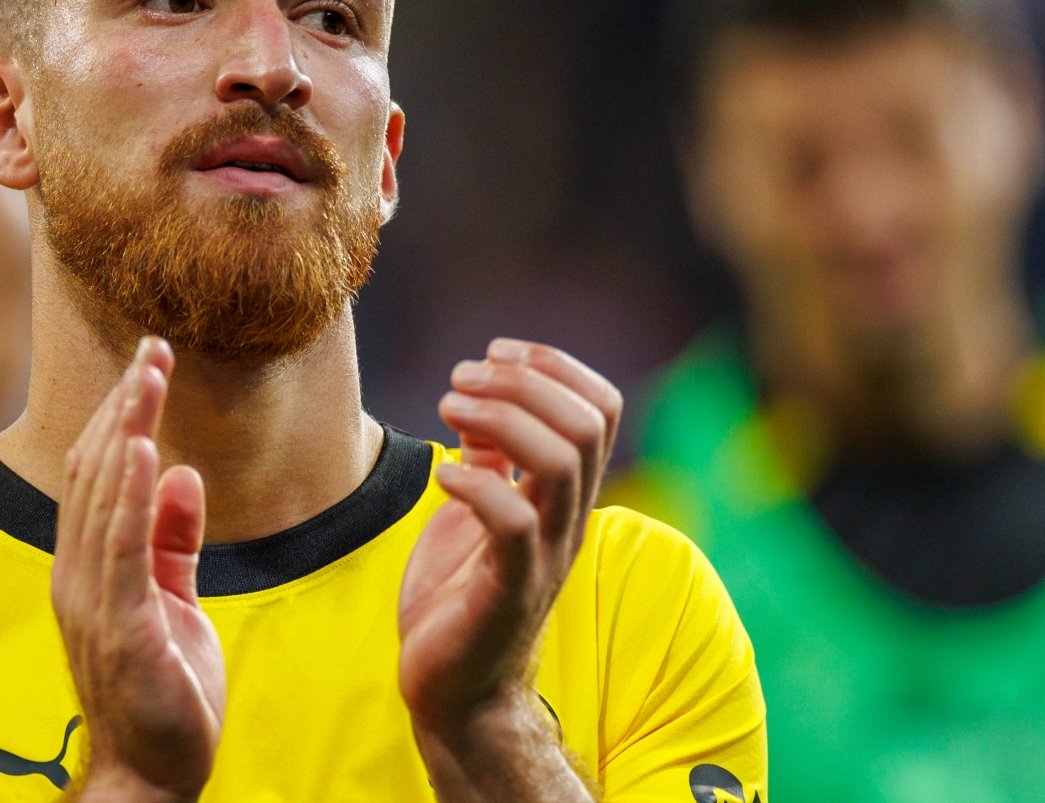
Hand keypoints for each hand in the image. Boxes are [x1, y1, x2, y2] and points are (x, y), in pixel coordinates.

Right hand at [51, 338, 225, 801]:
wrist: (151, 778)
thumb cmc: (162, 693)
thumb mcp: (176, 601)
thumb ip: (174, 540)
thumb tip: (185, 474)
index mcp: (89, 567)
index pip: (98, 475)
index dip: (121, 416)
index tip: (148, 365)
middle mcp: (78, 574)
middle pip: (98, 472)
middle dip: (127, 406)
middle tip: (155, 347)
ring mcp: (93, 600)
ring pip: (106, 497)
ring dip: (129, 431)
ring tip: (150, 377)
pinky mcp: (120, 627)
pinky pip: (122, 549)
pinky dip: (131, 497)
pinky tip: (146, 450)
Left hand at [398, 339, 620, 797]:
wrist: (452, 691)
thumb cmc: (460, 598)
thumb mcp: (474, 511)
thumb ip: (489, 460)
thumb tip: (483, 403)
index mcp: (564, 497)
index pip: (602, 409)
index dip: (555, 366)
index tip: (495, 354)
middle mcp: (567, 522)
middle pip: (586, 426)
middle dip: (521, 383)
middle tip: (460, 382)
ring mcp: (544, 557)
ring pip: (561, 464)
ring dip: (499, 419)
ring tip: (448, 411)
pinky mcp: (508, 592)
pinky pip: (514, 523)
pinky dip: (476, 484)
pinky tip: (442, 477)